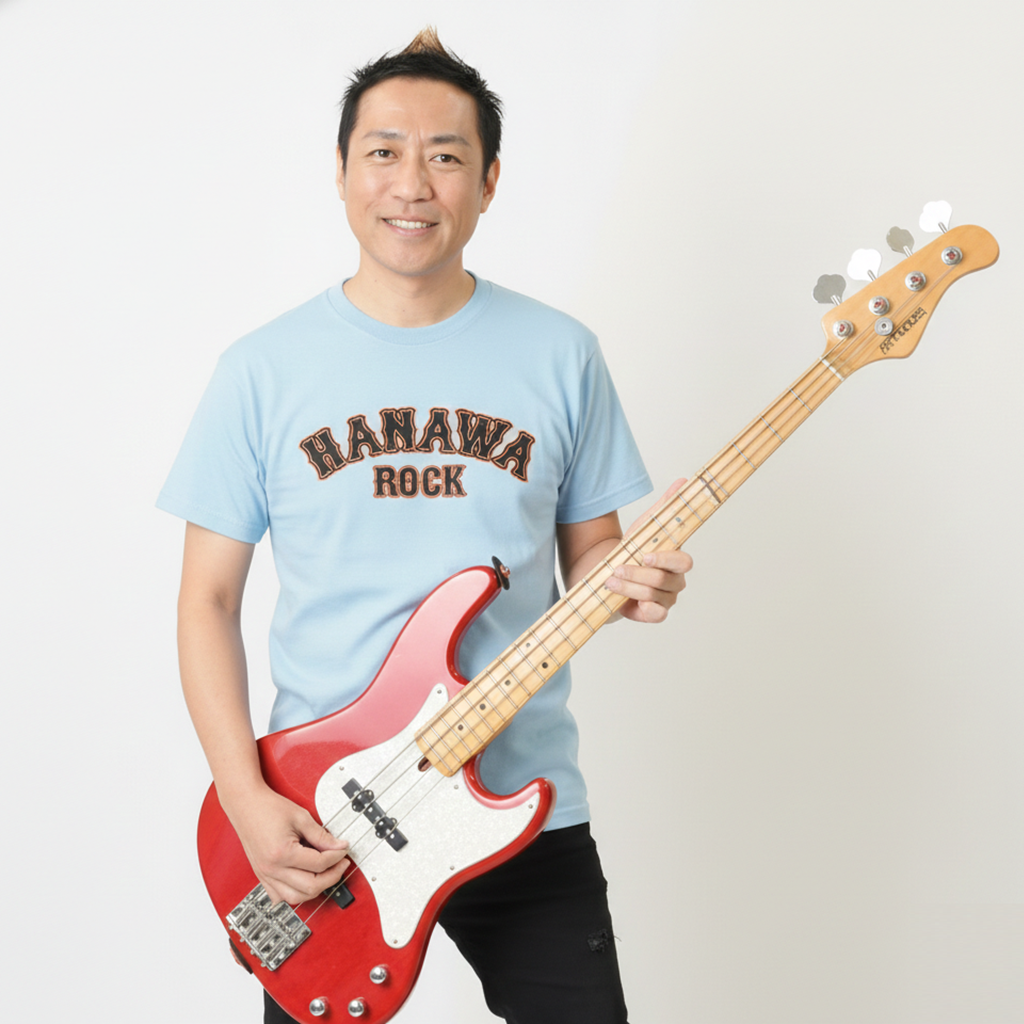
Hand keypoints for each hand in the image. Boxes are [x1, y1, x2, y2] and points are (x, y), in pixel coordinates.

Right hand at [224, 783, 350, 904]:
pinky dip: (295, 893)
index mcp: (282, 853)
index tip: (343, 849)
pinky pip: (280, 896)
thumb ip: (321, 835)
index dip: (337, 856)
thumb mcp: (300, 817)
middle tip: (341, 863)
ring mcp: (265, 875)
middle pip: (311, 887)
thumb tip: (339, 846)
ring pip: (296, 898)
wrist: (245, 804)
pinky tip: (304, 881)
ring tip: (326, 873)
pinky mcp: (262, 876)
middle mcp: (272, 869)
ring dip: (315, 889)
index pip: (319, 864)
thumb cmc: (268, 807)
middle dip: (332, 876)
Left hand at [603, 478, 692, 623]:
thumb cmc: (630, 551)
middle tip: (616, 569)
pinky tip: (624, 602)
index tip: (644, 555)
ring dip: (628, 587)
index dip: (666, 559)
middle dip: (637, 574)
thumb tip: (683, 481)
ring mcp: (666, 599)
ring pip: (653, 595)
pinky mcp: (652, 614)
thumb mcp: (645, 527)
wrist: (607, 576)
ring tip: (609, 581)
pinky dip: (640, 608)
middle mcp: (674, 581)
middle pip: (664, 580)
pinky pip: (656, 615)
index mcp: (674, 560)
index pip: (684, 562)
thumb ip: (665, 506)